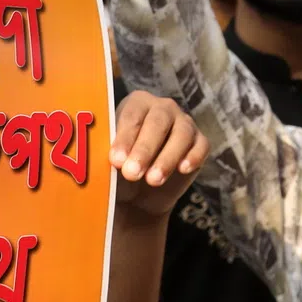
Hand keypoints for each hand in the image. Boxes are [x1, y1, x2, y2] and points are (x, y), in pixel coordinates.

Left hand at [111, 91, 208, 216]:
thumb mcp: (108, 162)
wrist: (137, 197)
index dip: (124, 137)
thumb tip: (100, 156)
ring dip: (167, 157)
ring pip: (181, 133)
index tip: (116, 161)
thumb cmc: (117, 170)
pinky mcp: (199, 142)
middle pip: (158, 121)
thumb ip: (105, 155)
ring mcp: (184, 123)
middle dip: (145, 148)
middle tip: (132, 173)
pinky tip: (183, 169)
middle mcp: (162, 108)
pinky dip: (193, 156)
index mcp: (136, 104)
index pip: (132, 115)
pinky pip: (201, 145)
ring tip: (153, 180)